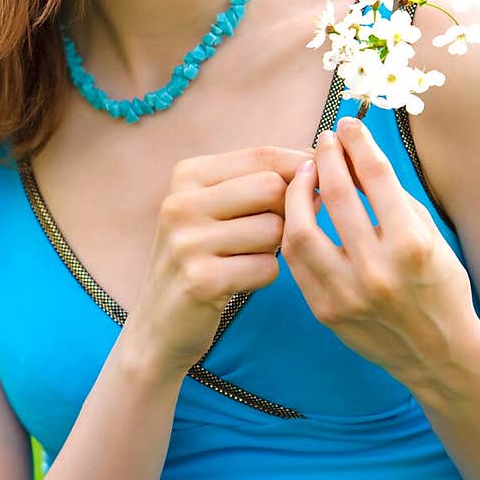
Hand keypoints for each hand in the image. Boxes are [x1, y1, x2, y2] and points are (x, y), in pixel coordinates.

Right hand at [125, 144, 313, 377]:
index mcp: (187, 175)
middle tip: (273, 232)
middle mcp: (181, 204)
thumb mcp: (218, 210)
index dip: (301, 167)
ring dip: (274, 249)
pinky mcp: (201, 281)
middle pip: (272, 188)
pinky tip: (239, 282)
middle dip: (287, 211)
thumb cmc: (204, 258)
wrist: (160, 323)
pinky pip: (268, 268)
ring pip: (274, 229)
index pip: (263, 156)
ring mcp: (187, 243)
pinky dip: (264, 276)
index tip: (317, 183)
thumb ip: (260, 184)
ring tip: (247, 258)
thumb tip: (319, 167)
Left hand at [280, 115, 479, 391]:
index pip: (376, 176)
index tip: (348, 125)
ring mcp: (347, 293)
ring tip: (306, 175)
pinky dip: (295, 231)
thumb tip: (357, 158)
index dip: (358, 142)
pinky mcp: (326, 311)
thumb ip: (393, 199)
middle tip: (324, 140)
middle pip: (336, 194)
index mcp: (411, 245)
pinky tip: (301, 213)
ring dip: (298, 194)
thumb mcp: (431, 238)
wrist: (439, 355)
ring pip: (300, 230)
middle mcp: (377, 270)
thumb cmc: (440, 288)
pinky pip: (296, 262)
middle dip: (327, 156)